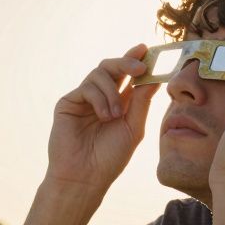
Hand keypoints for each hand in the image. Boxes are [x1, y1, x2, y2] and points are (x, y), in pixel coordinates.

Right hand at [49, 44, 159, 190]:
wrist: (85, 176)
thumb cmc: (110, 158)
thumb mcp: (133, 128)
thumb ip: (142, 101)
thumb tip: (155, 76)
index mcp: (119, 102)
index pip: (128, 75)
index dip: (136, 59)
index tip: (147, 49)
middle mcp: (101, 97)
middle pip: (112, 67)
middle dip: (127, 62)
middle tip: (140, 67)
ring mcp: (83, 99)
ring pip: (99, 73)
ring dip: (112, 92)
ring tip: (115, 115)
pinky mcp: (68, 103)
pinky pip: (87, 87)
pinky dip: (99, 98)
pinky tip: (103, 116)